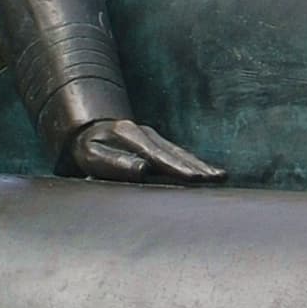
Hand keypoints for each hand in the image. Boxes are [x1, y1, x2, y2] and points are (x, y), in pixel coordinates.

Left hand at [70, 119, 221, 183]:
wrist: (86, 129)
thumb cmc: (87, 147)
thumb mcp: (92, 154)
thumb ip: (115, 162)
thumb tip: (143, 170)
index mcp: (130, 136)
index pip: (158, 155)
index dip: (177, 167)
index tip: (195, 178)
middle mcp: (145, 133)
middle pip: (175, 152)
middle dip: (198, 166)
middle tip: (218, 178)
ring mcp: (152, 136)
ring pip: (179, 152)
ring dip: (200, 164)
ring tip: (220, 176)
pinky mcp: (155, 142)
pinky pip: (177, 152)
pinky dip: (193, 161)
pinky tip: (205, 170)